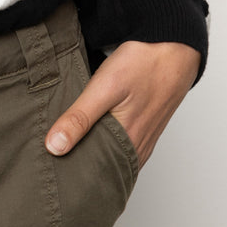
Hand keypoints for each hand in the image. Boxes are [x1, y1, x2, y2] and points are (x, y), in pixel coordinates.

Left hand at [45, 40, 200, 169]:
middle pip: (105, 170)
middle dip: (80, 170)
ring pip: (114, 159)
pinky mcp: (145, 127)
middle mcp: (138, 149)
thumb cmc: (141, 64)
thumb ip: (79, 118)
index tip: (51, 178)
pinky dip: (106, 146)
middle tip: (53, 170)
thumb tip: (54, 147)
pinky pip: (124, 147)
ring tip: (66, 157)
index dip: (73, 180)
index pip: (97, 177)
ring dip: (93, 158)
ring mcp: (144, 139)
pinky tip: (91, 138)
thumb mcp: (104, 87)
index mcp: (128, 145)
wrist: (174, 47)